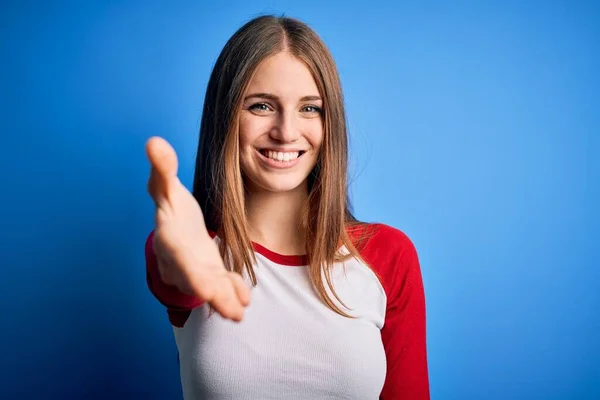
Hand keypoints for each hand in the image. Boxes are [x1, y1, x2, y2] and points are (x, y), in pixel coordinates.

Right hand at [146, 136, 249, 320]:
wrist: (173, 227)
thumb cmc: (169, 207)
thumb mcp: (165, 186)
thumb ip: (163, 168)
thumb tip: (153, 141)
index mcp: (169, 237)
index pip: (176, 254)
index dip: (186, 269)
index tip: (200, 283)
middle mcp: (180, 259)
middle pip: (192, 278)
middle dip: (208, 294)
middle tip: (226, 310)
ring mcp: (196, 269)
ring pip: (208, 287)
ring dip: (222, 300)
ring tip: (238, 314)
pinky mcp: (210, 272)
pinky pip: (220, 284)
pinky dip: (231, 291)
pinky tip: (244, 298)